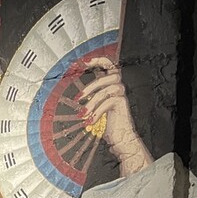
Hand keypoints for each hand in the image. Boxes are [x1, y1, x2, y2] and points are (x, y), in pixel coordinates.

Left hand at [77, 57, 153, 176]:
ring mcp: (121, 94)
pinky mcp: (122, 104)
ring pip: (105, 91)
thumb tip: (74, 94)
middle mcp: (118, 85)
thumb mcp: (94, 106)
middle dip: (90, 86)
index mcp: (110, 83)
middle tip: (77, 98)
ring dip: (91, 103)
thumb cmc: (105, 122)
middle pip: (107, 76)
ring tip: (82, 115)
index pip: (107, 64)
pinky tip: (90, 121)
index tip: (81, 62)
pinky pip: (107, 103)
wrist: (119, 137)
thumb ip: (89, 97)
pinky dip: (96, 113)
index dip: (96, 60)